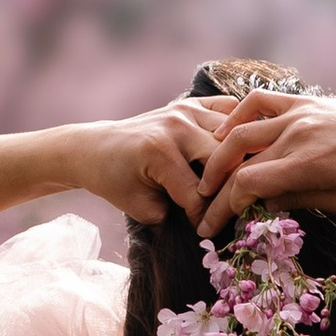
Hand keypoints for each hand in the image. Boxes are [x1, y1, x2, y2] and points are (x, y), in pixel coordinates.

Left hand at [71, 98, 231, 226]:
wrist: (96, 148)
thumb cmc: (114, 180)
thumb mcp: (138, 207)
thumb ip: (173, 215)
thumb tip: (209, 221)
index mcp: (160, 151)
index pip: (199, 194)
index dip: (205, 218)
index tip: (207, 231)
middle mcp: (177, 126)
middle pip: (225, 160)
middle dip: (229, 189)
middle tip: (231, 207)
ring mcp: (186, 110)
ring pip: (234, 134)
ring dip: (240, 159)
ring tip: (238, 181)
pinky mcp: (191, 104)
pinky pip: (228, 109)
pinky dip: (238, 127)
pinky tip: (238, 149)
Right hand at [195, 91, 335, 235]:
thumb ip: (300, 201)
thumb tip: (264, 205)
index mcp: (308, 165)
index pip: (248, 184)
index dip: (225, 206)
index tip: (214, 226)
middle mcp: (297, 136)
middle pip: (238, 163)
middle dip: (214, 191)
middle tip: (202, 210)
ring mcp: (297, 115)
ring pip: (240, 132)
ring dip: (217, 156)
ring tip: (207, 178)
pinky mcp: (302, 101)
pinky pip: (259, 102)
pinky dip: (236, 115)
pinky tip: (226, 133)